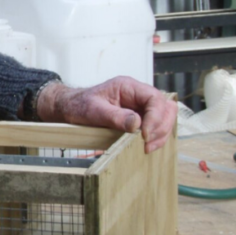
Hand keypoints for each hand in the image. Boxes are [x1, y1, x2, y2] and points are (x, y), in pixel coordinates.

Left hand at [36, 76, 176, 153]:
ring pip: (164, 118)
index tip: (144, 133)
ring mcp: (140, 107)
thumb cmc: (79, 105)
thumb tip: (137, 124)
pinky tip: (146, 147)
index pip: (154, 98)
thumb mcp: (94, 110)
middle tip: (147, 143)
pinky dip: (155, 138)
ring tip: (147, 148)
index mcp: (128, 86)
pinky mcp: (139, 120)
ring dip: (160, 134)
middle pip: (165, 108)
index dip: (155, 116)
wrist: (70, 109)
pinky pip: (155, 128)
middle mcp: (138, 95)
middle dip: (161, 127)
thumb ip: (115, 116)